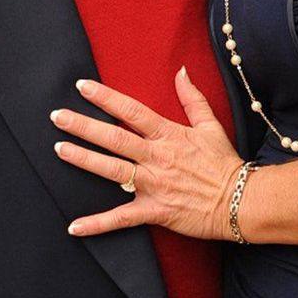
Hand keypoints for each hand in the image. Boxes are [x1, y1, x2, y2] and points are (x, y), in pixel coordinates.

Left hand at [51, 67, 242, 240]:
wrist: (241, 202)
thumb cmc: (224, 163)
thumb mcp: (211, 126)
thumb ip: (192, 98)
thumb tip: (181, 71)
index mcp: (168, 135)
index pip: (131, 111)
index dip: (106, 98)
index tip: (83, 87)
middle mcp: (157, 157)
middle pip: (114, 138)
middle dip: (83, 126)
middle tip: (57, 116)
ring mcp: (154, 185)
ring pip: (112, 171)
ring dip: (84, 160)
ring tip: (59, 149)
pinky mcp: (154, 211)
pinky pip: (121, 218)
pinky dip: (97, 224)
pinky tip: (74, 226)